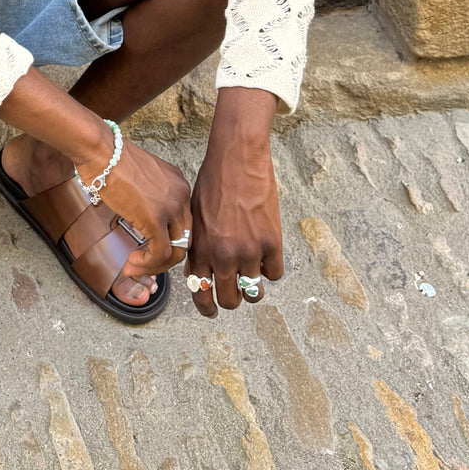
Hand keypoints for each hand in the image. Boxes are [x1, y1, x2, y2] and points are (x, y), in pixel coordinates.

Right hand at [78, 138, 192, 281]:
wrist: (100, 150)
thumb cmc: (109, 160)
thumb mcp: (138, 181)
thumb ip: (148, 200)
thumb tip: (141, 222)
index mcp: (177, 184)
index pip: (182, 222)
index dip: (167, 241)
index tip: (148, 250)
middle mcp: (180, 194)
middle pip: (184, 238)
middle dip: (164, 257)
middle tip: (143, 264)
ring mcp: (171, 206)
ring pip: (176, 250)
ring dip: (155, 266)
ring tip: (134, 267)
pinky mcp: (156, 218)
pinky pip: (160, 253)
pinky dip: (147, 264)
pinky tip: (131, 262)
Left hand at [185, 87, 282, 316]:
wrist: (237, 159)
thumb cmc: (213, 181)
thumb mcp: (194, 215)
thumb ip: (198, 244)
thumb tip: (202, 269)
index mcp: (200, 249)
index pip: (201, 292)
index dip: (207, 305)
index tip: (212, 310)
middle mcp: (223, 255)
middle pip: (230, 299)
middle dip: (233, 300)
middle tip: (237, 293)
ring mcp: (249, 251)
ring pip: (255, 292)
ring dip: (254, 288)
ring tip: (254, 275)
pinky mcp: (272, 243)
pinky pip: (274, 274)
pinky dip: (271, 268)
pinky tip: (266, 254)